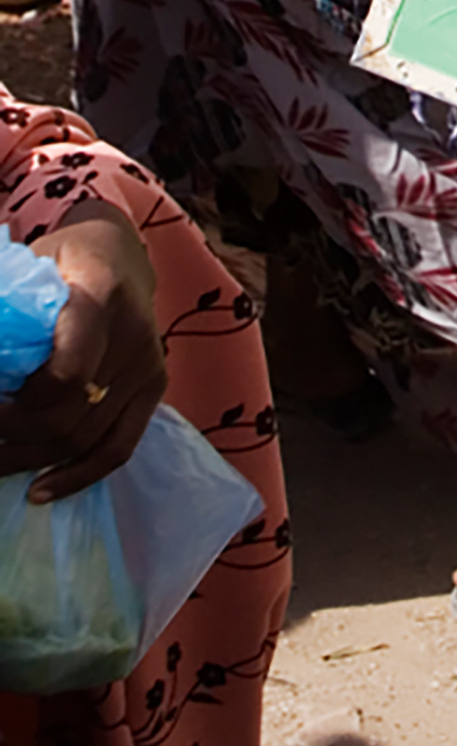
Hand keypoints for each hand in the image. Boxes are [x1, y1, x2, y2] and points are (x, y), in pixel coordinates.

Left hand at [0, 203, 164, 501]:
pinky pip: (119, 447)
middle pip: (71, 416)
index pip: (67, 374)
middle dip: (13, 439)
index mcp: (101, 298)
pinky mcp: (154, 389)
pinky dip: (78, 476)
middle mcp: (135, 337)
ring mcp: (149, 367)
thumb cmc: (60, 260)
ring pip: (86, 438)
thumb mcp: (27, 269)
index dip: (17, 407)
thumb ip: (8, 310)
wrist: (118, 254)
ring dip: (30, 460)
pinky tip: (40, 491)